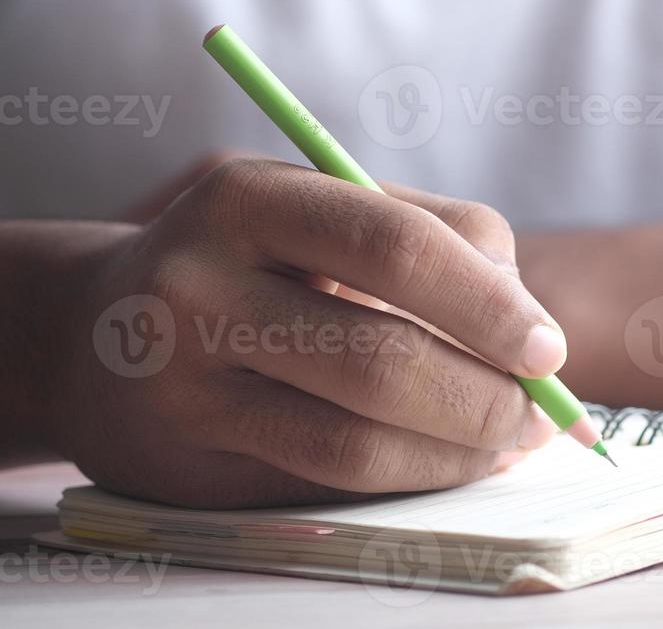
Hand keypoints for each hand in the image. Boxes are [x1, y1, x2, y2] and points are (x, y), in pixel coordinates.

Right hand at [42, 158, 563, 507]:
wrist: (102, 328)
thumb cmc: (261, 257)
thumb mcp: (334, 210)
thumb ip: (442, 245)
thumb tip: (537, 338)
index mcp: (251, 196)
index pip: (397, 246)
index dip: (488, 305)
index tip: (548, 349)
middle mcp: (198, 283)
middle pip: (381, 358)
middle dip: (487, 397)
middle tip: (542, 413)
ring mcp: (181, 379)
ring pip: (355, 438)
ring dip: (458, 448)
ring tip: (509, 440)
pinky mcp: (185, 458)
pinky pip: (327, 480)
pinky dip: (412, 473)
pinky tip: (449, 457)